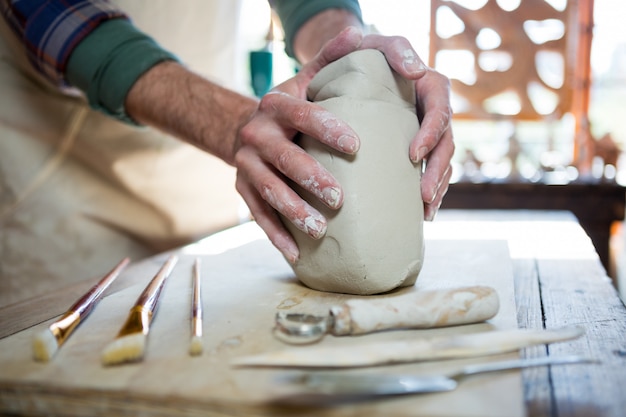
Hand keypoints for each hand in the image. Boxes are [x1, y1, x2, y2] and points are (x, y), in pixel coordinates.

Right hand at [234, 27, 364, 262]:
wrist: (249, 128)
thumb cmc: (294, 108)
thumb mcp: (309, 77)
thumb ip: (334, 56)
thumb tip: (364, 34)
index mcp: (276, 105)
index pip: (300, 113)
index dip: (326, 127)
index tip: (355, 144)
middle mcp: (256, 134)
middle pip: (283, 158)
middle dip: (311, 178)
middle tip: (340, 198)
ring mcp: (245, 165)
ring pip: (268, 191)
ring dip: (293, 211)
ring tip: (319, 228)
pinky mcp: (242, 190)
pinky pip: (258, 215)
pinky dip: (276, 235)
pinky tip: (296, 253)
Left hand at [359, 34, 454, 220]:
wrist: (357, 67)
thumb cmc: (369, 54)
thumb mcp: (382, 44)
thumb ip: (398, 50)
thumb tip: (417, 70)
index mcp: (433, 88)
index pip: (439, 113)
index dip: (430, 136)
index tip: (413, 155)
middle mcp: (435, 111)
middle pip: (446, 145)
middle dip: (438, 172)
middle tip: (424, 196)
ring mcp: (428, 131)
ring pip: (442, 163)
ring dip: (438, 188)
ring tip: (426, 211)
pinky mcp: (418, 147)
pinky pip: (431, 171)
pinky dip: (430, 192)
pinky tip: (422, 213)